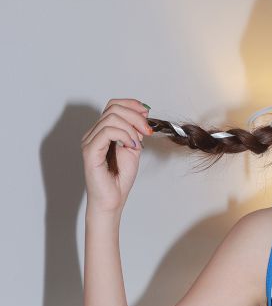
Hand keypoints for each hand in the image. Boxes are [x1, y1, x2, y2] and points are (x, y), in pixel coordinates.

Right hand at [81, 97, 151, 213]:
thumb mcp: (133, 151)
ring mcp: (90, 141)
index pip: (113, 106)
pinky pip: (107, 131)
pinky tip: (131, 146)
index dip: (131, 104)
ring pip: (111, 117)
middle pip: (113, 108)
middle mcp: (93, 133)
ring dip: (131, 128)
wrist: (112, 200)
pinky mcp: (90, 150)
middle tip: (147, 131)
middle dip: (135, 115)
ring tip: (137, 144)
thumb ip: (135, 133)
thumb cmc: (119, 180)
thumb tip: (142, 116)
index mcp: (102, 132)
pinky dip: (124, 135)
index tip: (147, 112)